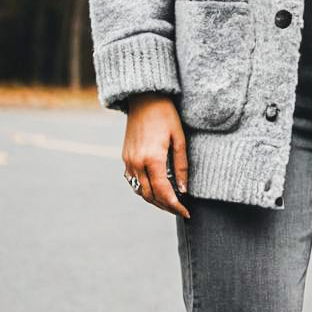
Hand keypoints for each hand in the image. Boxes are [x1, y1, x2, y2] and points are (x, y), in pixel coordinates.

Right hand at [122, 92, 189, 218]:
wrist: (143, 98)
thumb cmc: (165, 115)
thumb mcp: (180, 139)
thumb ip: (181, 166)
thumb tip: (183, 190)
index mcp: (152, 159)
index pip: (164, 192)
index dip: (176, 206)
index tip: (187, 213)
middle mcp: (137, 162)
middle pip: (151, 196)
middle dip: (167, 207)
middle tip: (181, 210)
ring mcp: (129, 161)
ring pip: (141, 192)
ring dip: (155, 201)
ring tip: (170, 203)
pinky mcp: (125, 158)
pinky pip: (133, 182)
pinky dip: (144, 191)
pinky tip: (156, 191)